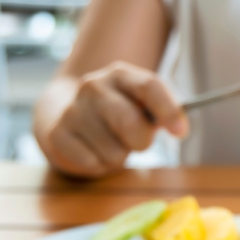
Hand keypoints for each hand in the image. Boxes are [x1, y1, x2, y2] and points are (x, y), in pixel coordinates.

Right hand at [35, 62, 188, 177]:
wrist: (67, 116)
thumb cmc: (117, 113)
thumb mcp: (141, 105)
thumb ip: (160, 112)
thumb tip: (179, 127)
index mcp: (121, 74)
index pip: (150, 87)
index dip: (169, 111)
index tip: (181, 132)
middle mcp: (94, 86)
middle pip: (130, 122)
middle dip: (141, 141)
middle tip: (137, 141)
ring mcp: (73, 110)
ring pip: (113, 151)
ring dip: (118, 156)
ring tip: (110, 144)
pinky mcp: (58, 134)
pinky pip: (93, 163)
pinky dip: (99, 165)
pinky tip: (93, 151)